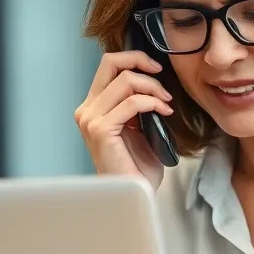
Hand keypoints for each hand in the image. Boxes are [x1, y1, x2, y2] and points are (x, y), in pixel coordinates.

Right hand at [73, 50, 173, 190]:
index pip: (108, 65)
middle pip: (111, 63)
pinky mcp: (101, 129)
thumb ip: (137, 101)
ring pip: (125, 81)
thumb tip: (154, 77)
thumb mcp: (139, 125)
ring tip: (167, 103)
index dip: (134, 59)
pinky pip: (132, 103)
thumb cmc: (137, 166)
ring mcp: (91, 119)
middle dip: (141, 61)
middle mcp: (87, 109)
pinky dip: (153, 102)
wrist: (135, 194)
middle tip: (162, 76)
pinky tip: (164, 112)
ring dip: (153, 87)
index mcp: (93, 106)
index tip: (157, 69)